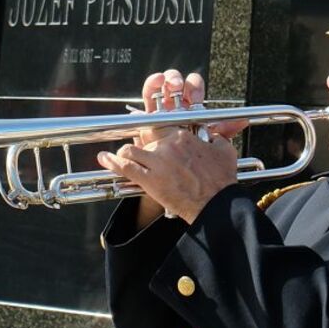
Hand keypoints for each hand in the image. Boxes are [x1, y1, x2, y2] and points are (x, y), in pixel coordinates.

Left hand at [98, 68, 244, 225]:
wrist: (216, 202)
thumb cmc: (221, 179)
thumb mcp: (224, 150)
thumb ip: (216, 137)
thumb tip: (213, 134)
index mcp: (184, 136)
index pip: (160, 125)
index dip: (151, 127)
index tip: (146, 126)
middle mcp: (168, 145)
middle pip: (145, 138)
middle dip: (139, 143)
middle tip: (135, 147)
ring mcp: (158, 162)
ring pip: (131, 150)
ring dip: (124, 153)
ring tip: (119, 155)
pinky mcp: (151, 180)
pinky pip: (125, 167)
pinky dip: (112, 162)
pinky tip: (104, 158)